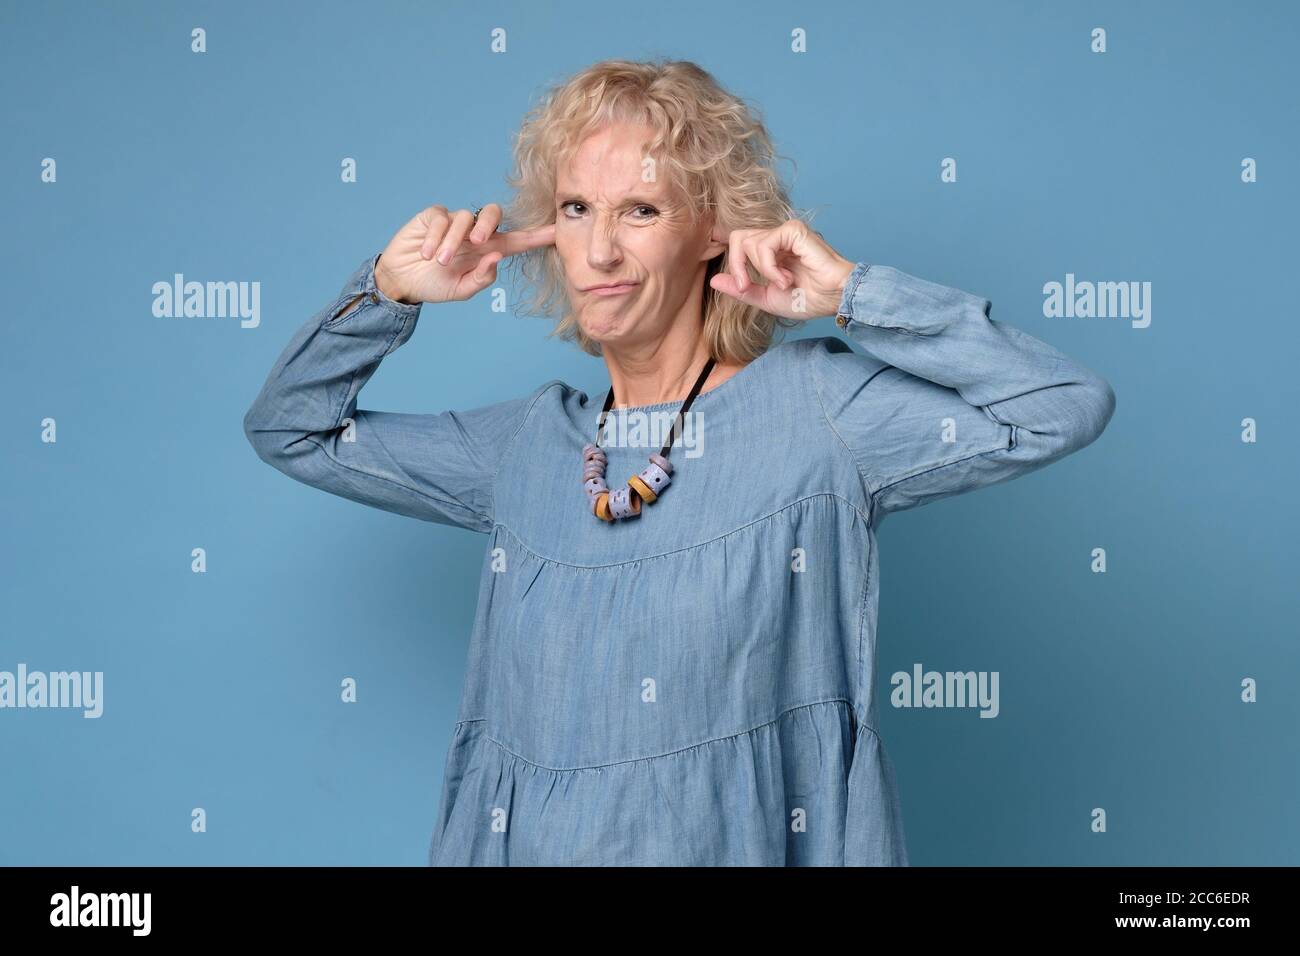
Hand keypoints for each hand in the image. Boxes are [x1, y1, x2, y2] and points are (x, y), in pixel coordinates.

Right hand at [375, 203, 554, 304]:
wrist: (401, 282)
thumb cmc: (434, 284)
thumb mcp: (461, 291)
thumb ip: (481, 278)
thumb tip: (498, 257)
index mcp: (487, 251)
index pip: (517, 241)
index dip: (537, 236)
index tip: (557, 231)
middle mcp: (473, 233)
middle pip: (493, 213)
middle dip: (488, 224)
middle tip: (478, 243)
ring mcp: (453, 222)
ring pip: (463, 218)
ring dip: (452, 242)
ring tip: (441, 261)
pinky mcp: (432, 216)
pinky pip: (440, 218)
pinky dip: (435, 238)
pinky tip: (428, 253)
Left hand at [709, 219, 856, 320]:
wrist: (833, 299)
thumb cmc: (808, 299)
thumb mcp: (766, 299)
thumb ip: (741, 290)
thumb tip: (713, 280)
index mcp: (770, 250)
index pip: (738, 243)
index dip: (734, 264)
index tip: (742, 287)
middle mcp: (776, 237)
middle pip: (737, 237)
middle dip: (737, 266)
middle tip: (747, 286)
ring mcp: (785, 231)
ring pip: (749, 243)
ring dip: (761, 271)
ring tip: (783, 283)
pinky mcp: (793, 230)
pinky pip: (764, 245)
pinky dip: (769, 267)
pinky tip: (786, 278)